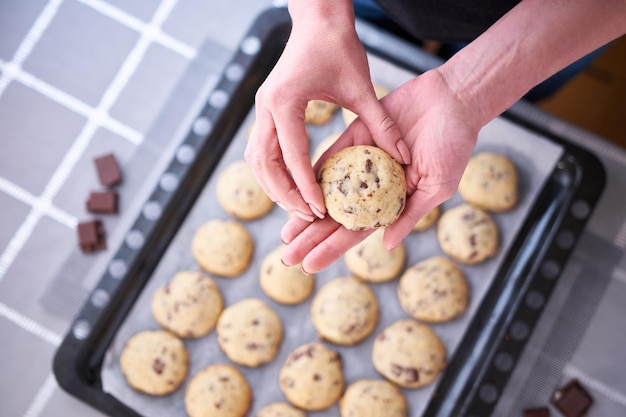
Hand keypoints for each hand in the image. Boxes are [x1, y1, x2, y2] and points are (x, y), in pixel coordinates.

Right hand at [244, 14, 409, 221]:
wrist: (318, 18)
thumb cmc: (340, 47)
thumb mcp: (363, 87)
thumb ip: (382, 124)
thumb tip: (404, 158)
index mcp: (286, 101)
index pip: (292, 156)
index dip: (305, 187)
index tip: (320, 210)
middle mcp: (266, 106)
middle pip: (264, 164)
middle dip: (284, 194)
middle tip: (307, 216)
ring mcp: (261, 107)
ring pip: (256, 160)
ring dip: (274, 186)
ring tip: (298, 207)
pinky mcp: (265, 108)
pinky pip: (260, 149)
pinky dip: (273, 170)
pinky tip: (291, 184)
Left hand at [281, 69, 481, 272]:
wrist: (454, 99)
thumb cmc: (454, 145)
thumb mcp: (437, 186)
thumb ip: (410, 213)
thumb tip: (387, 245)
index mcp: (392, 201)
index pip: (356, 230)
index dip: (332, 248)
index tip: (309, 265)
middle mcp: (372, 186)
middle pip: (335, 216)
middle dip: (310, 237)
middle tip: (287, 256)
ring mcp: (362, 163)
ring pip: (326, 191)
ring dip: (304, 211)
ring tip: (285, 232)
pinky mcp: (356, 136)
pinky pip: (330, 157)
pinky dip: (312, 173)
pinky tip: (292, 190)